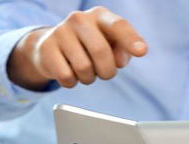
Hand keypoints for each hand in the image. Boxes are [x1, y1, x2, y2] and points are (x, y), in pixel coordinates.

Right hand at [8, 6, 147, 89]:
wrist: (51, 46)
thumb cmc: (89, 46)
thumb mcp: (110, 45)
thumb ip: (122, 51)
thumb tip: (119, 59)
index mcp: (100, 16)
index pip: (119, 26)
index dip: (131, 40)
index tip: (142, 51)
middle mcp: (79, 19)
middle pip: (101, 52)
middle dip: (107, 71)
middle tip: (103, 72)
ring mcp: (60, 31)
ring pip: (84, 68)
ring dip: (89, 78)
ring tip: (85, 70)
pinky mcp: (46, 48)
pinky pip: (67, 77)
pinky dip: (72, 82)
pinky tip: (69, 71)